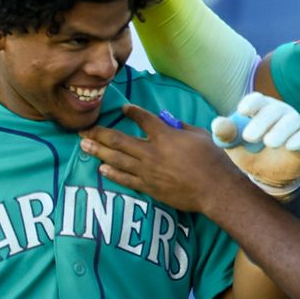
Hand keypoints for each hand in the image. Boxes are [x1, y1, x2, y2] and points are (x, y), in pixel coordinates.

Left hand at [82, 104, 246, 214]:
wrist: (215, 190)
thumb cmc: (212, 160)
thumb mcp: (199, 135)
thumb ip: (181, 127)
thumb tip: (169, 122)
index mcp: (165, 135)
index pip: (142, 119)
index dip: (131, 112)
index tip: (123, 108)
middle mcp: (152, 152)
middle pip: (119, 140)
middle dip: (99, 133)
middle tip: (83, 129)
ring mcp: (148, 171)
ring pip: (117, 159)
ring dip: (98, 151)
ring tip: (84, 145)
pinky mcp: (150, 187)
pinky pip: (126, 179)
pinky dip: (113, 174)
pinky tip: (101, 169)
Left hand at [210, 92, 299, 196]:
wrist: (271, 176)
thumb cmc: (252, 153)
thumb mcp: (236, 146)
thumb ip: (226, 134)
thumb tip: (217, 124)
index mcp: (261, 109)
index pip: (257, 100)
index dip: (250, 103)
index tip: (242, 112)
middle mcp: (280, 112)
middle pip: (273, 110)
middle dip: (261, 122)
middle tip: (249, 137)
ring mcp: (295, 124)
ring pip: (291, 121)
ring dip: (280, 131)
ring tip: (269, 143)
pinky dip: (298, 140)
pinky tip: (289, 146)